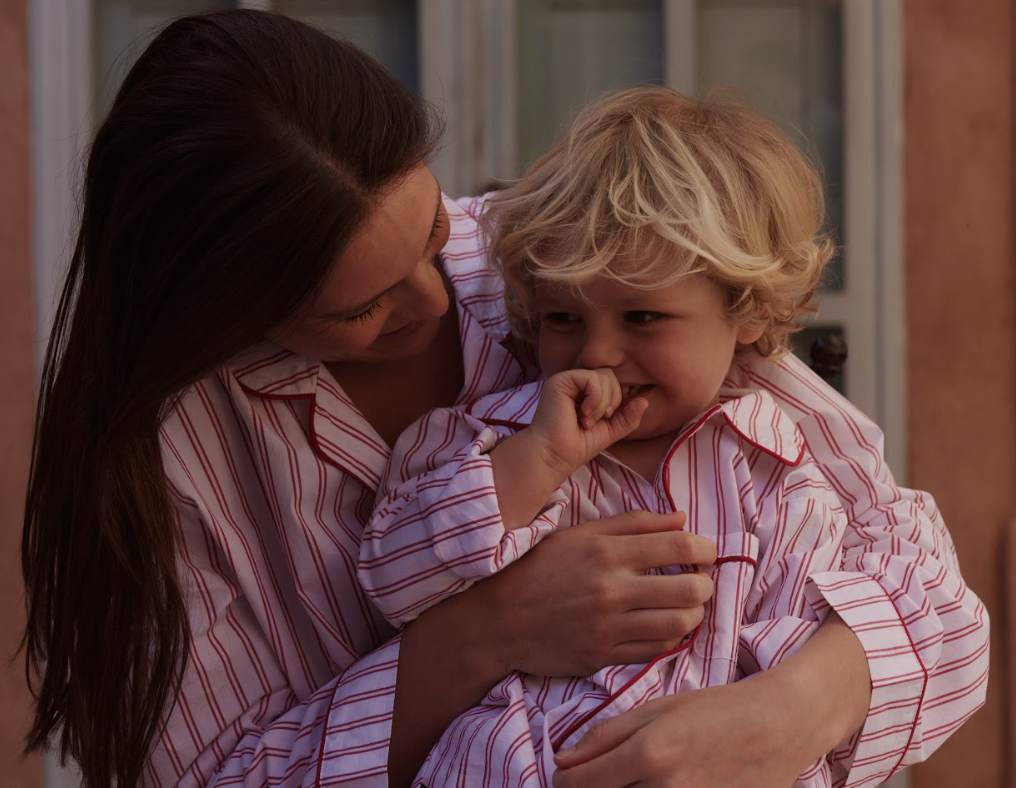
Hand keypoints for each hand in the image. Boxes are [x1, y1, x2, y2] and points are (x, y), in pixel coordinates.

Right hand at [476, 510, 716, 676]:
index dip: (705, 547)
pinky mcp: (603, 656)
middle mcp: (611, 589)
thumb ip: (633, 523)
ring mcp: (608, 626)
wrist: (498, 618)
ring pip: (678, 624)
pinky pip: (655, 651)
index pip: (679, 546)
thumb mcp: (581, 534)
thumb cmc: (540, 568)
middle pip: (689, 589)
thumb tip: (682, 518)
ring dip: (694, 614)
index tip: (706, 550)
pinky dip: (670, 639)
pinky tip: (665, 627)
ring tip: (688, 605)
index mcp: (607, 552)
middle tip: (700, 580)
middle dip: (706, 583)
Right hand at [530, 368, 647, 476]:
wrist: (554, 456)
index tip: (607, 419)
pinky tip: (583, 414)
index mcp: (585, 391)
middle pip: (610, 375)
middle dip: (613, 400)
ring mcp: (568, 379)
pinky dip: (595, 398)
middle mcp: (575, 382)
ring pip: (604, 376)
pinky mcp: (561, 380)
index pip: (612, 382)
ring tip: (588, 421)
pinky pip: (591, 378)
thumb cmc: (577, 446)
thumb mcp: (610, 431)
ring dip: (602, 402)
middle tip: (599, 420)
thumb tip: (645, 401)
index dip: (617, 399)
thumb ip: (627, 417)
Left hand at [551, 613, 870, 787]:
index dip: (564, 780)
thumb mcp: (658, 708)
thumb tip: (562, 760)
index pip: (581, 784)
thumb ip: (606, 735)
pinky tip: (658, 784)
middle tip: (599, 777)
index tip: (566, 774)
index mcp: (649, 754)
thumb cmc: (718, 709)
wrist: (781, 725)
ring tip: (631, 779)